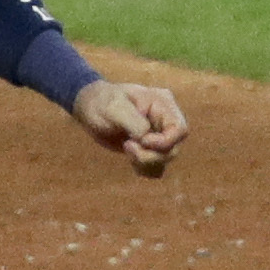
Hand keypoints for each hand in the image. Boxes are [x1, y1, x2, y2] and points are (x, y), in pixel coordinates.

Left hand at [71, 79, 187, 177]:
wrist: (90, 108)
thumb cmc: (101, 102)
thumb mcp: (114, 107)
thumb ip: (133, 122)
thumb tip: (146, 137)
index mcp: (162, 104)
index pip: (179, 129)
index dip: (164, 142)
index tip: (142, 141)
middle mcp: (165, 120)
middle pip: (173, 148)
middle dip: (151, 155)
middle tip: (128, 147)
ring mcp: (159, 135)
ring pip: (166, 159)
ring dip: (147, 163)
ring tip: (127, 149)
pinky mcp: (151, 148)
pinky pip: (157, 166)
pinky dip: (144, 168)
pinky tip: (129, 156)